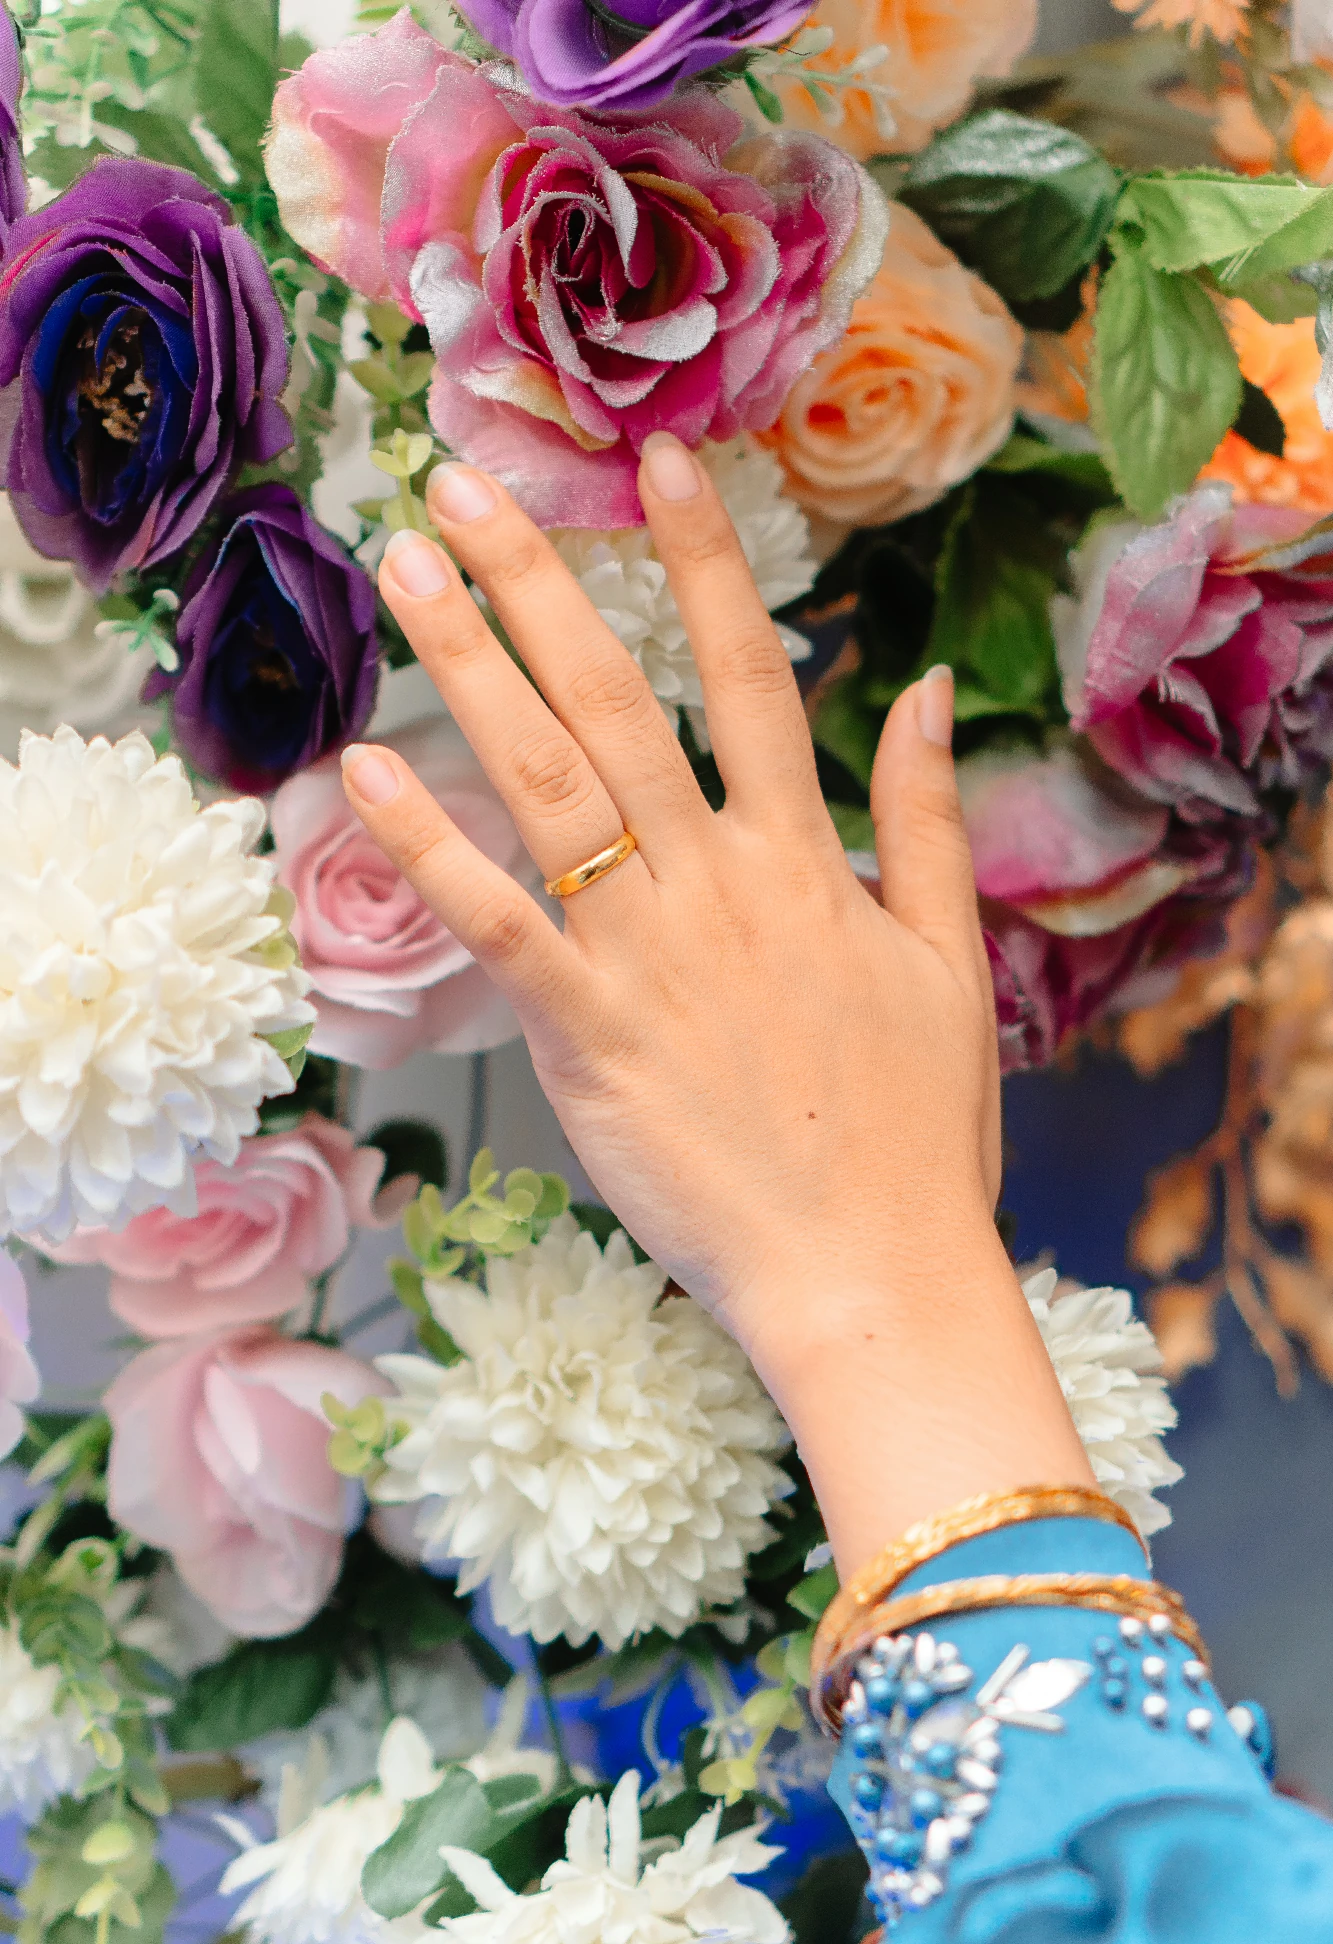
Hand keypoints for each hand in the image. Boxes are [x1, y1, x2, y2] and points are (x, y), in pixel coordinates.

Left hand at [343, 435, 1089, 1564]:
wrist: (872, 1271)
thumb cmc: (917, 1129)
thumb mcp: (950, 960)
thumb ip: (927, 819)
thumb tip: (925, 691)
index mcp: (805, 859)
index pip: (754, 673)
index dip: (701, 559)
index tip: (654, 460)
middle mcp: (718, 882)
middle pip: (619, 699)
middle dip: (538, 580)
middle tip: (459, 486)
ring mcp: (647, 954)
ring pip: (547, 782)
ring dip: (470, 665)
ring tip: (404, 572)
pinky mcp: (586, 1036)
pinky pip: (494, 925)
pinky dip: (425, 847)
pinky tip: (360, 769)